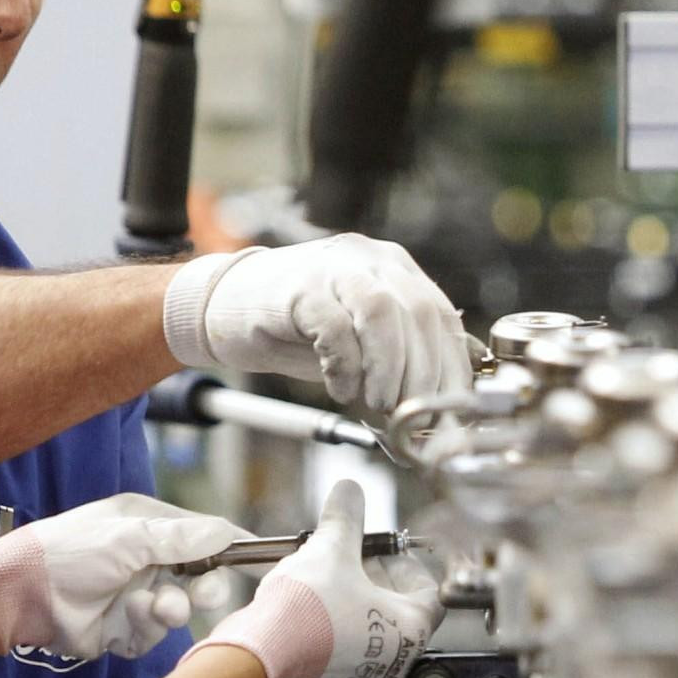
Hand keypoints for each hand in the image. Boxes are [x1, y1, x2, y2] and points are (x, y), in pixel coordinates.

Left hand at [0, 492, 239, 662]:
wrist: (20, 598)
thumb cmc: (67, 553)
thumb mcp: (129, 537)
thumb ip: (182, 538)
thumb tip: (227, 533)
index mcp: (146, 526)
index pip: (201, 535)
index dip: (228, 547)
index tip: (257, 557)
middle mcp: (144, 560)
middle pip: (198, 577)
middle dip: (204, 587)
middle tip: (203, 595)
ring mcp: (134, 595)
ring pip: (179, 610)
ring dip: (169, 609)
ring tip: (153, 608)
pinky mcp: (123, 629)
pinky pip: (154, 636)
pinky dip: (144, 630)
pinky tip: (124, 620)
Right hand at [162, 234, 474, 419]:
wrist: (226, 307)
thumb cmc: (299, 328)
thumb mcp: (364, 340)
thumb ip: (406, 354)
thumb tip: (449, 396)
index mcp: (395, 269)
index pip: (441, 316)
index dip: (451, 367)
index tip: (450, 411)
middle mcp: (369, 260)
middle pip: (419, 313)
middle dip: (424, 375)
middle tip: (417, 417)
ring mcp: (333, 268)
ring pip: (382, 313)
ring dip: (389, 367)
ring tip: (381, 404)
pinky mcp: (298, 288)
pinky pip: (334, 327)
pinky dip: (345, 366)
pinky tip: (340, 390)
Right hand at [205, 481, 441, 677]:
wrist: (259, 655)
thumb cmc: (307, 608)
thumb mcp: (329, 550)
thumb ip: (346, 519)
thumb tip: (349, 490)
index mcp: (410, 631)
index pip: (429, 592)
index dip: (405, 564)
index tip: (382, 550)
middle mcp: (394, 664)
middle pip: (396, 613)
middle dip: (374, 581)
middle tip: (350, 560)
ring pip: (366, 635)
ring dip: (351, 606)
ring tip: (325, 580)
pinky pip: (339, 655)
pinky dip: (330, 631)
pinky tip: (307, 609)